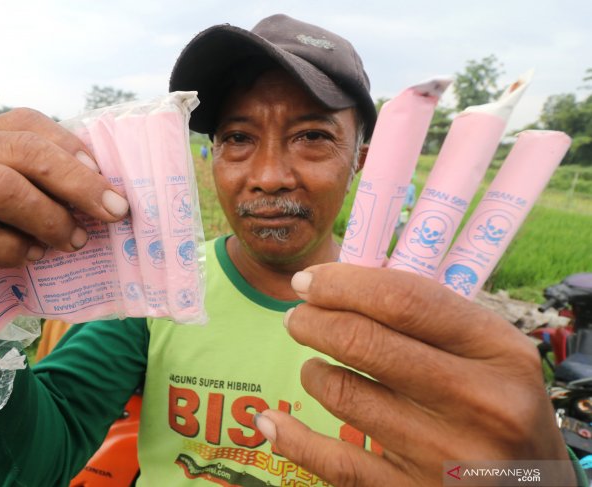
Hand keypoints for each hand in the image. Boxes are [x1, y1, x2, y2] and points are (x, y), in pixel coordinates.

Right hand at [0, 108, 129, 295]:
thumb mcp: (8, 195)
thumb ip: (41, 182)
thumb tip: (105, 193)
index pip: (29, 123)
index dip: (73, 149)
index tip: (109, 184)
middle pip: (21, 152)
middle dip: (76, 184)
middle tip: (112, 213)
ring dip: (47, 219)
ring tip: (70, 241)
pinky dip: (8, 249)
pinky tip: (28, 257)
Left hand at [254, 263, 573, 485]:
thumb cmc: (501, 407)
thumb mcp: (492, 352)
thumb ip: (432, 318)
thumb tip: (343, 285)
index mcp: (500, 352)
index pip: (403, 300)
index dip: (342, 284)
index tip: (307, 282)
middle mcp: (478, 403)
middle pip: (364, 342)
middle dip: (313, 321)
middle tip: (296, 319)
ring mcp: (446, 455)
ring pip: (344, 395)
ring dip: (313, 373)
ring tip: (314, 367)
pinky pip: (335, 462)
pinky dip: (292, 439)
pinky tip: (270, 422)